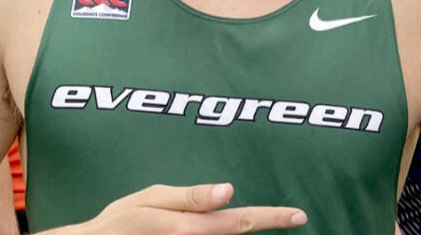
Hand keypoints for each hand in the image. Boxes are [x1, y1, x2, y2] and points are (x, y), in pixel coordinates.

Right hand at [84, 182, 306, 233]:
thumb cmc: (121, 221)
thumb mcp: (152, 199)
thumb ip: (191, 197)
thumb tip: (227, 190)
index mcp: (190, 228)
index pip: (240, 221)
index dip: (272, 218)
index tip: (299, 215)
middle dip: (263, 224)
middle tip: (290, 216)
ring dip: (239, 230)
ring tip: (261, 217)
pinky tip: (218, 225)